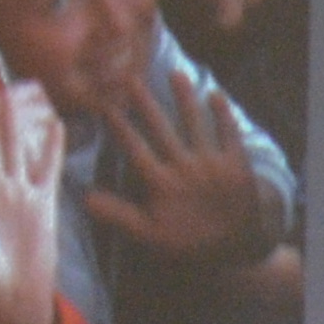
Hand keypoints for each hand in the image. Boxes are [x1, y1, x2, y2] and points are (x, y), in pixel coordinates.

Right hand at [82, 63, 276, 263]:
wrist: (238, 249)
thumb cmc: (189, 243)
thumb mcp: (149, 235)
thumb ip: (117, 214)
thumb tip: (84, 197)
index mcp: (161, 183)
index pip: (134, 147)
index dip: (119, 124)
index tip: (106, 104)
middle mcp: (184, 167)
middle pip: (161, 127)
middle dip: (145, 102)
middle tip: (132, 78)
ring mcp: (212, 162)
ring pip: (194, 122)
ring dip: (184, 97)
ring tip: (175, 73)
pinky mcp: (236, 162)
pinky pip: (229, 132)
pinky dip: (223, 113)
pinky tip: (215, 94)